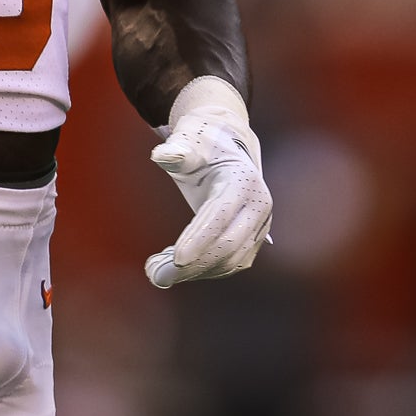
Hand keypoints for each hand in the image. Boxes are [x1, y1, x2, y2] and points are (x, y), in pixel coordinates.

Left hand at [147, 77, 272, 287]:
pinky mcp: (252, 240)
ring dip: (195, 272)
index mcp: (243, 181)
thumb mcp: (190, 141)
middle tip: (155, 274)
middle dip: (193, 263)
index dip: (200, 238)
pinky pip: (229, 263)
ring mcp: (259, 226)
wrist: (227, 147)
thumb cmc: (203, 144)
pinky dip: (202, 270)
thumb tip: (161, 155)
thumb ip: (177, 150)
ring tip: (156, 272)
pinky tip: (173, 267)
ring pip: (230, 261)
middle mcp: (258, 207)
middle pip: (228, 245)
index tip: (176, 259)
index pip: (221, 215)